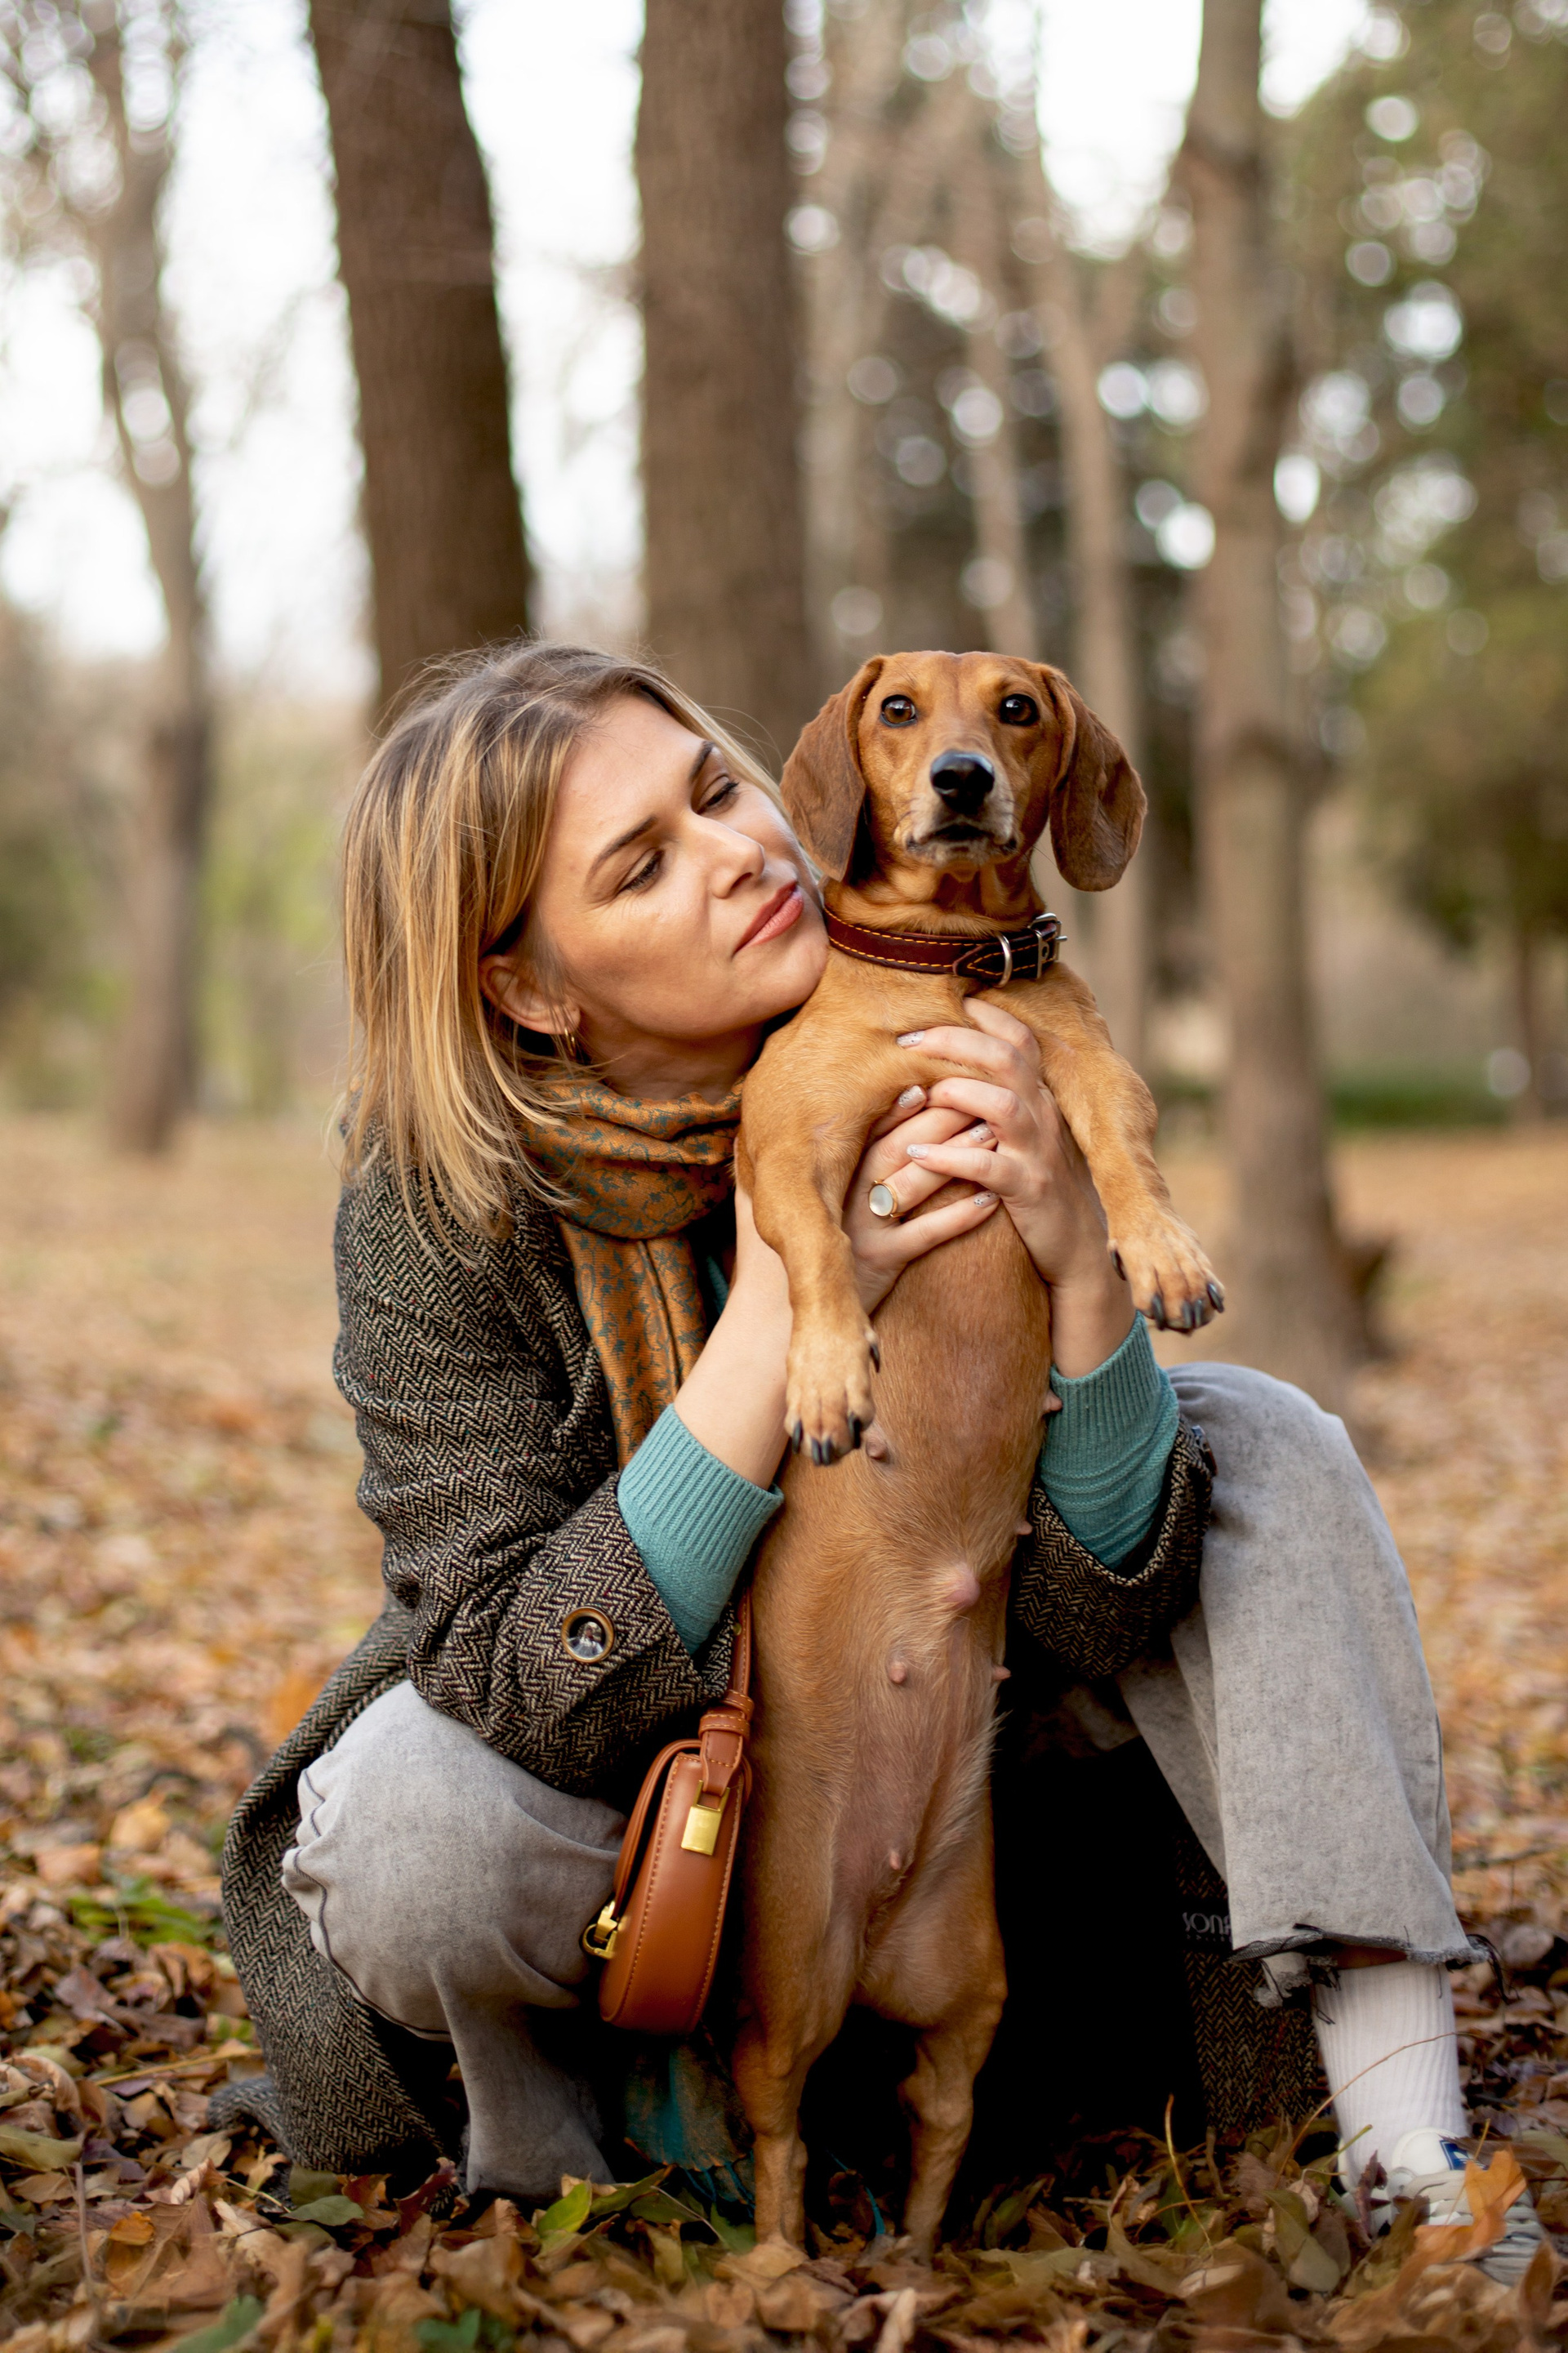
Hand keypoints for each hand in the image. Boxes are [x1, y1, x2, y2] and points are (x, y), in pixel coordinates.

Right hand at [842, 1090, 1003, 1313]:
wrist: (825, 1302)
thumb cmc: (844, 1239)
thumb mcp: (843, 1194)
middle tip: (984, 1096)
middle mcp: (847, 1193)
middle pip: (897, 1147)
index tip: (942, 1070)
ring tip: (993, 1138)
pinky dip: (959, 1217)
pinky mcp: (881, 1262)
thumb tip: (899, 1102)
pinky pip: (924, 1236)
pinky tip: (991, 1201)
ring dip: (954, 1159)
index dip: (909, 1100)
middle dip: (942, 1119)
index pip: (875, 1126)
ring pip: (911, 1185)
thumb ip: (862, 1156)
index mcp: (838, 1171)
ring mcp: (864, 1228)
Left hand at [892, 998, 1133, 1376]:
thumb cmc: (1039, 1189)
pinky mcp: (1029, 1193)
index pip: (1020, 1040)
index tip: (951, 998)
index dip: (988, 1015)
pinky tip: (919, 1154)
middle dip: (956, 1040)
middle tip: (908, 1039)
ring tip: (924, 1093)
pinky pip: (989, 1168)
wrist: (1079, 1251)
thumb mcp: (1026, 1138)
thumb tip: (960, 1069)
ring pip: (1004, 1106)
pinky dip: (951, 1157)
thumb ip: (1003, 1103)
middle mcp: (1044, 1118)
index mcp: (1040, 1100)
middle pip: (1007, 1059)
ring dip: (958, 1093)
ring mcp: (1039, 1155)